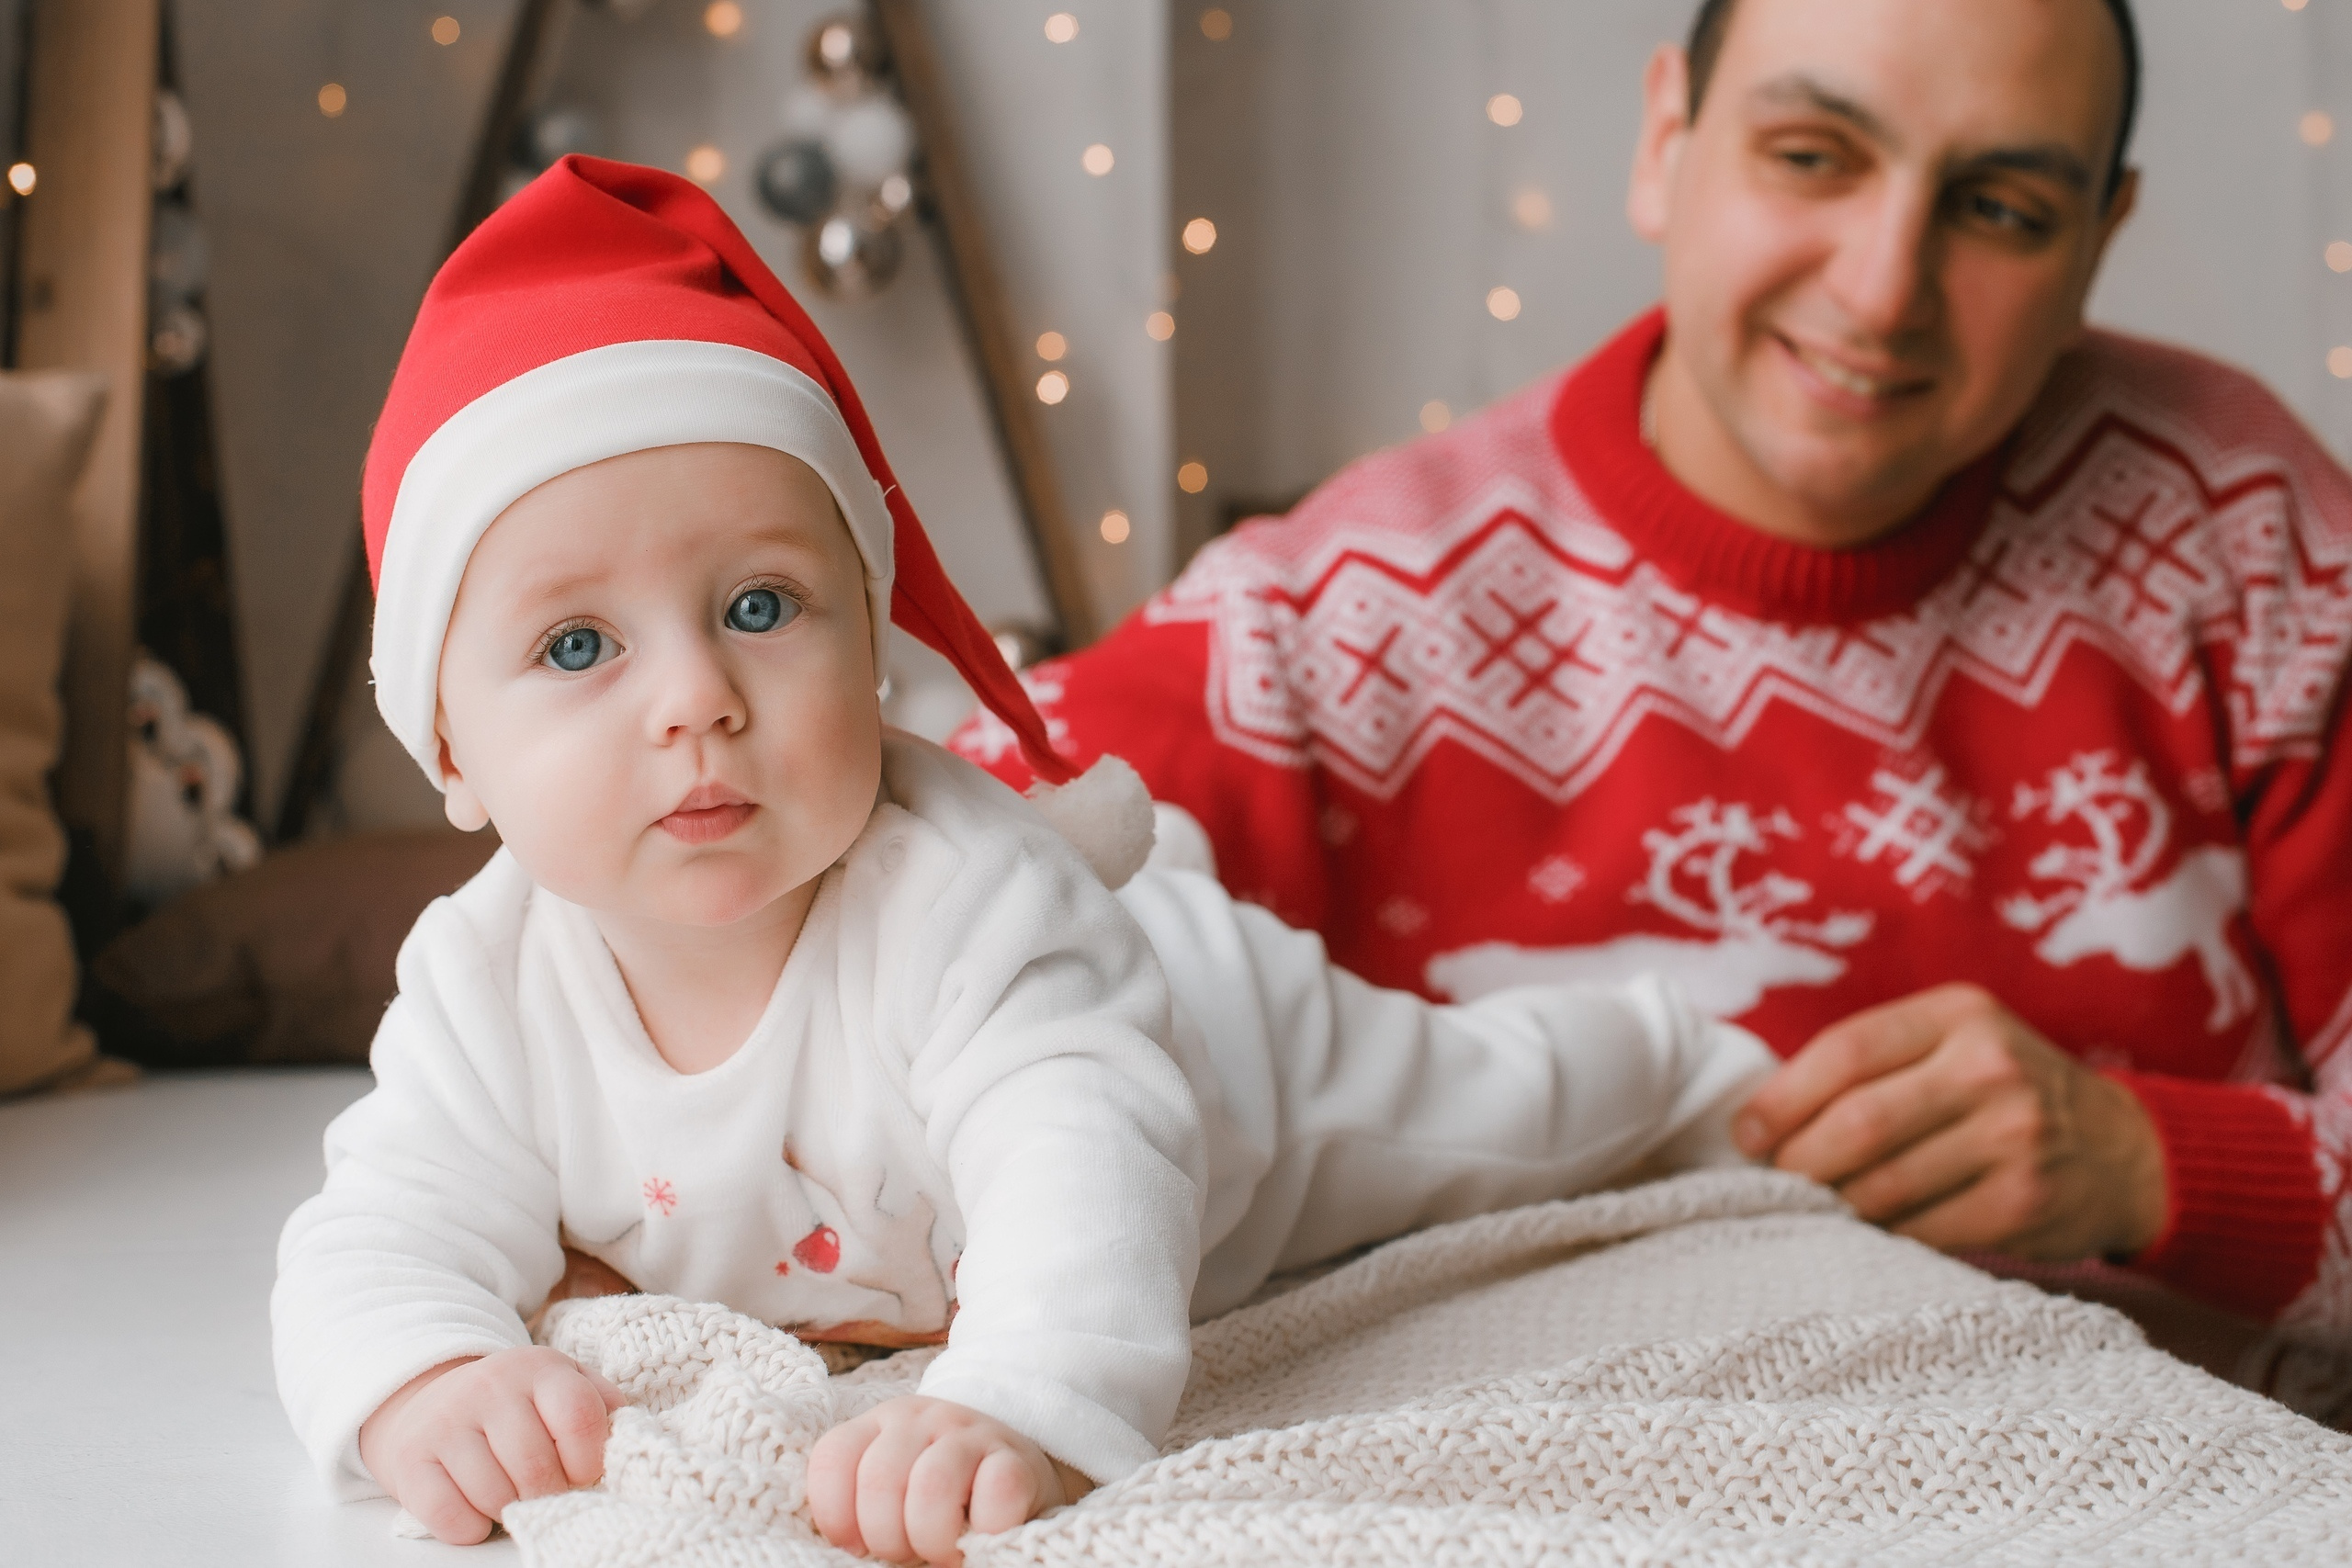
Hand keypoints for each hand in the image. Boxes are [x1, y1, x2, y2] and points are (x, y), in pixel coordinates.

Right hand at [357, 1347, 627, 1544]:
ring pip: (496, 1498)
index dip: (588, 1462)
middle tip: (542, 1489)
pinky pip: (451, 1516)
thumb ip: (602, 1405)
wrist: (427, 1401)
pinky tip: (473, 1507)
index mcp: (540, 1367)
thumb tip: (630, 1438)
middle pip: (538, 1469)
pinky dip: (469, 1526)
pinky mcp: (410, 1458)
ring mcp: (446, 1420)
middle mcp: (492, 1386)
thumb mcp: (562, 1385)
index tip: (580, 1472)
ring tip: (508, 1491)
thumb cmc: (514, 1404)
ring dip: (508, 1510)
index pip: (581, 1421)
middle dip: (547, 1494)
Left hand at [808, 1395, 1087, 1565]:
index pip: (833, 1458)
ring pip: (932, 1485)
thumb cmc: (943, 1498)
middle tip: (910, 1551)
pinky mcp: (1016, 1458)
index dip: (835, 1517)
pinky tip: (983, 1536)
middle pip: (879, 1480)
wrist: (1016, 1471)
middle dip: (887, 1537)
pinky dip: (985, 1529)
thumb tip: (854, 1552)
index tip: (859, 1547)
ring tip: (944, 1551)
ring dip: (932, 1537)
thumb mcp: (895, 1493)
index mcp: (880, 1424)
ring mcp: (971, 1432)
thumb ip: (866, 1509)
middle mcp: (921, 1418)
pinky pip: (995, 1493)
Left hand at [1733, 983, 2167, 1260]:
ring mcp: (2014, 1136)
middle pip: (1858, 1123)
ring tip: (1820, 1206)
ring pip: (1884, 1184)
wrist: (2123, 1151)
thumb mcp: (1950, 1043)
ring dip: (1836, 1204)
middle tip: (1778, 1180)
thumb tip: (1759, 1118)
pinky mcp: (2025, 1202)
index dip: (1781, 1099)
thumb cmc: (2000, 1093)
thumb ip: (1870, 1062)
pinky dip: (1883, 1237)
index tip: (1747, 1135)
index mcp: (1958, 1015)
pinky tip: (1873, 1232)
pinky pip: (1922, 1230)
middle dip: (1800, 1161)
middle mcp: (1990, 1068)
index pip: (1845, 1052)